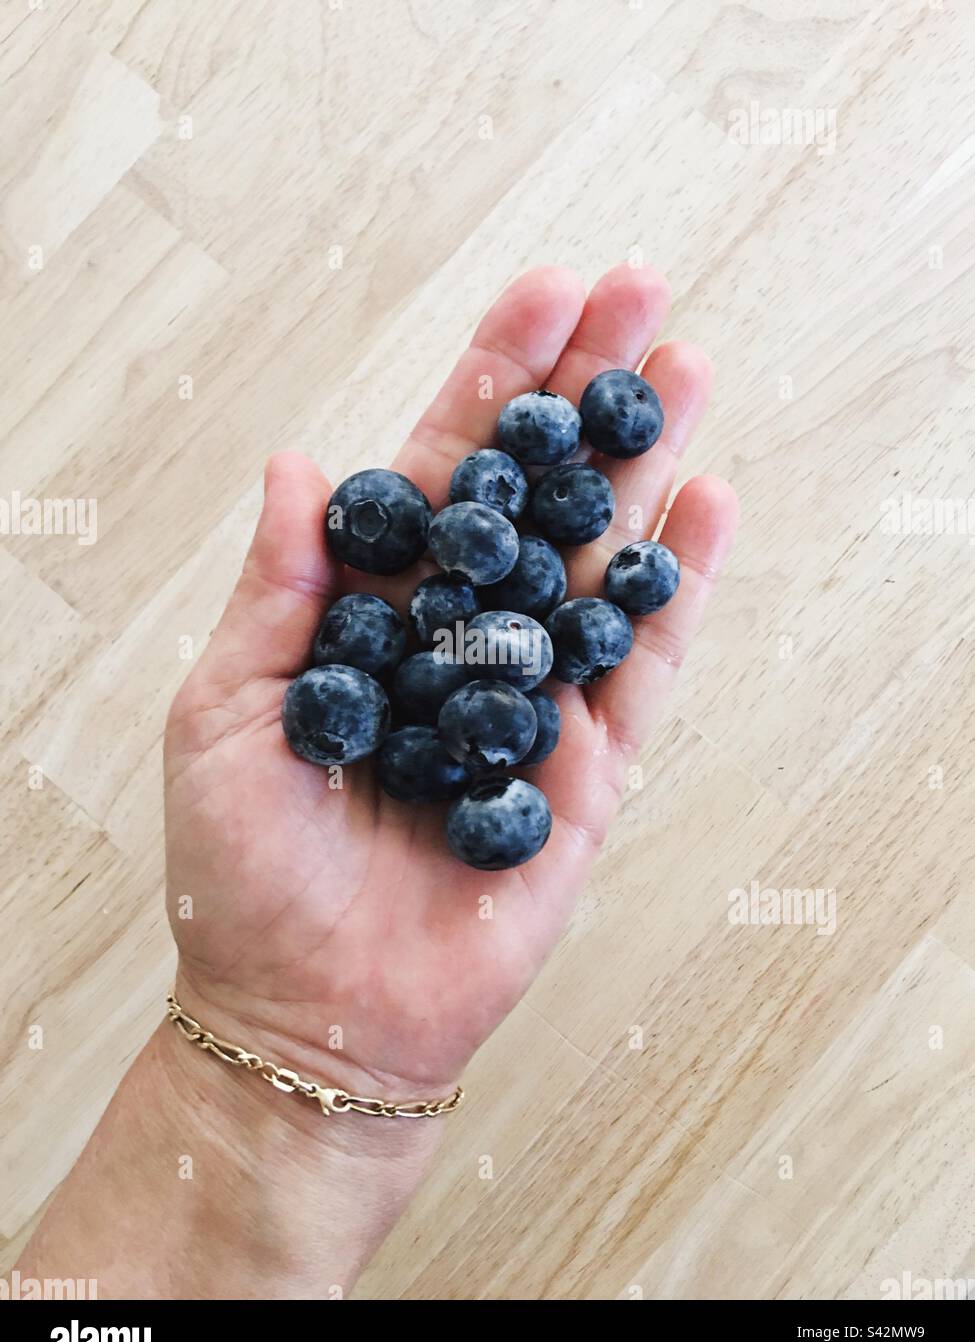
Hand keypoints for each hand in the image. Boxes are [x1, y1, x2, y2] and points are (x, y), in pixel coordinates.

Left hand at [164, 264, 737, 1108]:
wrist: (306, 1010)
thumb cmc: (243, 868)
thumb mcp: (225, 712)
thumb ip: (278, 591)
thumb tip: (300, 464)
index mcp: (377, 613)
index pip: (445, 474)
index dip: (492, 382)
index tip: (543, 292)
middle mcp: (462, 640)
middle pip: (537, 495)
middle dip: (586, 394)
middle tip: (641, 291)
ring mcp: (532, 701)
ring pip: (598, 561)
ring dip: (643, 465)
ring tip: (685, 369)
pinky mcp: (587, 773)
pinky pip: (640, 671)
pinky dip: (673, 592)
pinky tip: (702, 508)